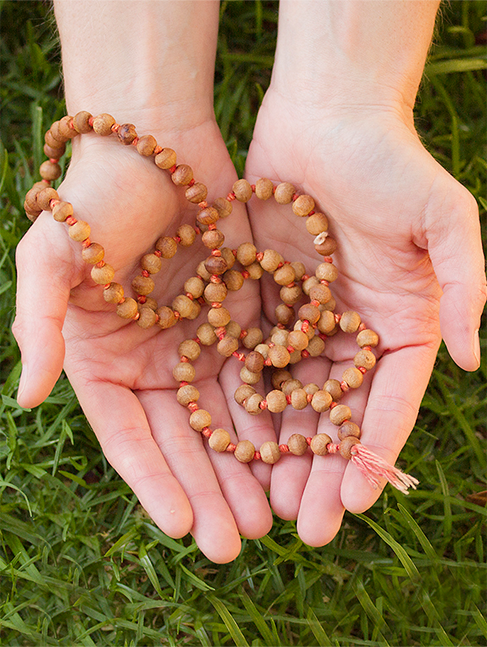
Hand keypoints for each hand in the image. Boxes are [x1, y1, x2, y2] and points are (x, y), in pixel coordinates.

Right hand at [13, 119, 273, 561]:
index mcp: (104, 362)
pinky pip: (260, 378)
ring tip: (274, 514)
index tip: (184, 526)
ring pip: (226, 420)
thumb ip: (39, 325)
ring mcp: (197, 347)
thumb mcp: (53, 257)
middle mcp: (152, 364)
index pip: (127, 437)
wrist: (157, 146)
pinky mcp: (238, 324)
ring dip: (248, 468)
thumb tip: (27, 396)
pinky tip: (298, 452)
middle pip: (182, 442)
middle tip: (238, 541)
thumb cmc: (97, 199)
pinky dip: (277, 416)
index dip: (153, 483)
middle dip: (209, 491)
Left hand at [245, 91, 485, 545]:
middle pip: (336, 414)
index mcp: (402, 324)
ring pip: (288, 398)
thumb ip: (465, 286)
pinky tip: (224, 442)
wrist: (326, 116)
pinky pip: (248, 358)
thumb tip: (477, 361)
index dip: (372, 452)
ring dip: (277, 450)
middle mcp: (352, 332)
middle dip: (321, 472)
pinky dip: (239, 401)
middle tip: (303, 527)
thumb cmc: (391, 161)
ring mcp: (303, 320)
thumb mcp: (443, 218)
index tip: (355, 502)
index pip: (389, 402)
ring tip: (262, 502)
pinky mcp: (259, 301)